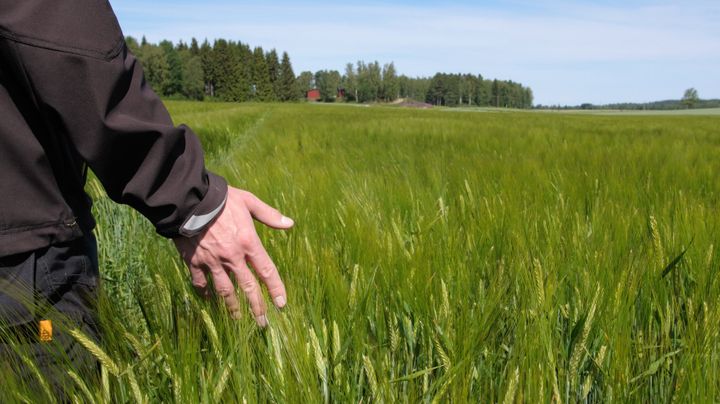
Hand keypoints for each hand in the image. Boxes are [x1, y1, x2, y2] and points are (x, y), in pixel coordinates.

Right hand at [174, 187, 293, 325]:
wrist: (189, 199)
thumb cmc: (221, 198)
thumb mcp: (249, 202)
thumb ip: (269, 215)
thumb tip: (290, 224)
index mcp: (248, 243)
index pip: (266, 271)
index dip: (275, 288)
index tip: (281, 304)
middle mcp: (232, 256)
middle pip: (248, 287)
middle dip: (257, 307)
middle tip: (263, 323)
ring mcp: (213, 261)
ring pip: (224, 290)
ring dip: (232, 306)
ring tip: (238, 319)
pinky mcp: (194, 261)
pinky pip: (199, 282)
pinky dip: (204, 292)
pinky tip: (208, 299)